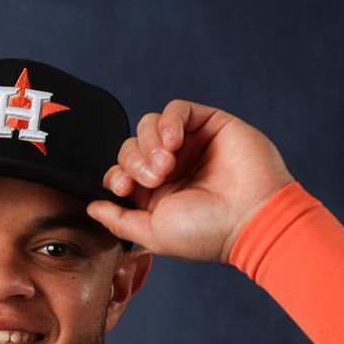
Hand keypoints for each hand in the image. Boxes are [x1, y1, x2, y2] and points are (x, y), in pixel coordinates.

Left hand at [86, 99, 294, 265]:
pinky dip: (169, 121)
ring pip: (149, 125)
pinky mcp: (209, 125)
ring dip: (149, 142)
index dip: (116, 174)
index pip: (120, 171)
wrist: (251, 219)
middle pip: (131, 146)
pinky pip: (176, 109)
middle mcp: (171, 168)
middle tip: (154, 177)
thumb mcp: (152, 234)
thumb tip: (92, 208)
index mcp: (156, 195)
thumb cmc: (207, 233)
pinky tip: (175, 141)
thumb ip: (119, 221)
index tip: (124, 187)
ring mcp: (189, 145)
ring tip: (167, 163)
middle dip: (134, 160)